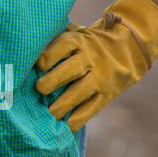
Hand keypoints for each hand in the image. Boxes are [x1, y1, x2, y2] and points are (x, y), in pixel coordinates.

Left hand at [35, 0, 157, 131]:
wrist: (130, 49)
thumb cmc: (90, 41)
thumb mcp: (76, 31)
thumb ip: (55, 34)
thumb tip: (27, 38)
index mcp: (79, 41)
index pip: (61, 47)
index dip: (46, 57)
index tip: (36, 66)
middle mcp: (89, 59)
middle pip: (69, 70)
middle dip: (51, 81)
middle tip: (39, 89)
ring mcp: (99, 78)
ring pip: (80, 93)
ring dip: (62, 105)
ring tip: (48, 113)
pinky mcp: (107, 94)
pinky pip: (92, 108)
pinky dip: (78, 118)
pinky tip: (65, 125)